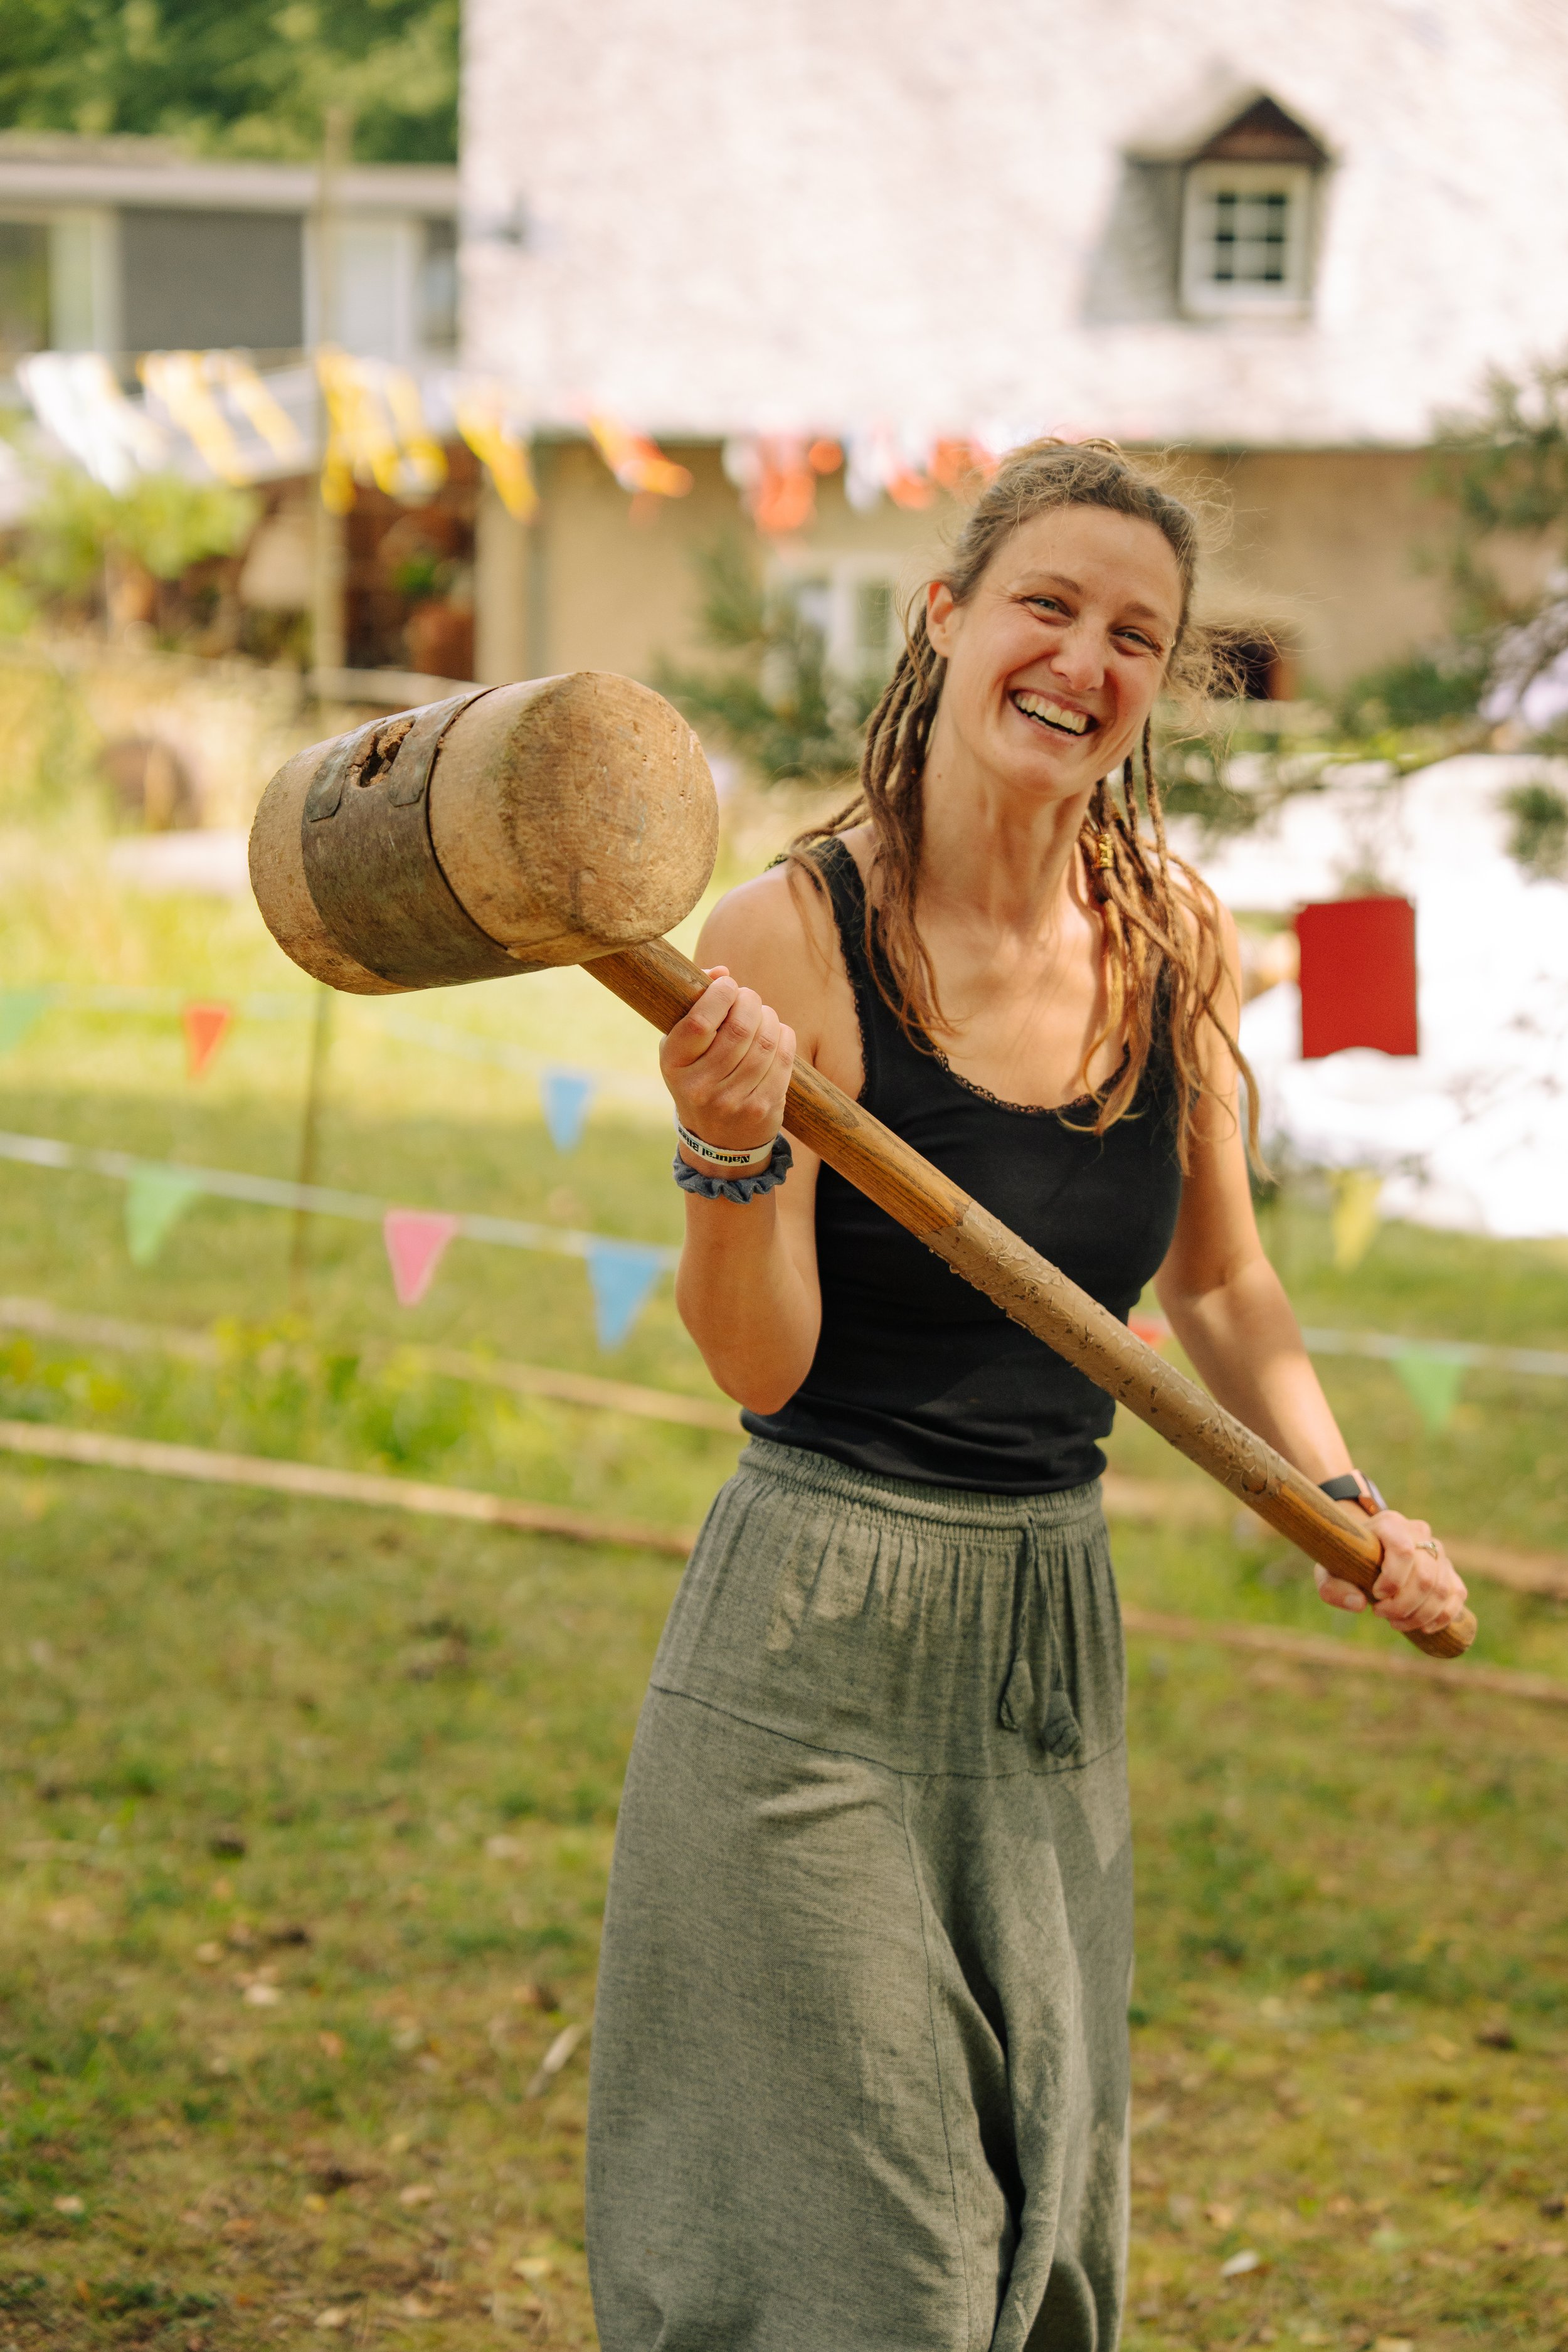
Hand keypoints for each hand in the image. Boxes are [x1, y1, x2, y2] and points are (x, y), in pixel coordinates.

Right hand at [660, 967, 795, 1162]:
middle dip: (750, 1002)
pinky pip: (783, 1061)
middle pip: (739, 1029)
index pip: (700, 1022)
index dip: (720, 995)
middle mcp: (700, 1087)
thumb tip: (720, 971)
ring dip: (770, 1019)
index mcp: (674, 1065)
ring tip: (763, 1015)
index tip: (728, 984)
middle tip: (749, 998)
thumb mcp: (684, 1048)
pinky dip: (785, 1038)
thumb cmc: (699, 1078)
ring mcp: (732, 1101)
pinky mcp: (761, 1109)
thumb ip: (695, 1007)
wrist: (717, 1141)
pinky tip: (779, 1033)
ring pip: (765, 1043)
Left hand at [1314, 1509, 1467, 1635]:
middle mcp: (1418, 1532)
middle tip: (1380, 1614)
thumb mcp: (1329, 1572)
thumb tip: (1358, 1605)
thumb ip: (1333, 1589)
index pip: (1403, 1550)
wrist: (1365, 1552)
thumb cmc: (1346, 1561)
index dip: (1393, 1580)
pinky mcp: (1448, 1570)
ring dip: (1420, 1615)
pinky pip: (1456, 1594)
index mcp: (1389, 1524)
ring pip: (1442, 1588)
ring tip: (1396, 1622)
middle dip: (1403, 1605)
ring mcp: (1437, 1551)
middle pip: (1424, 1575)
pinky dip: (1442, 1616)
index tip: (1375, 1595)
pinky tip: (1423, 1627)